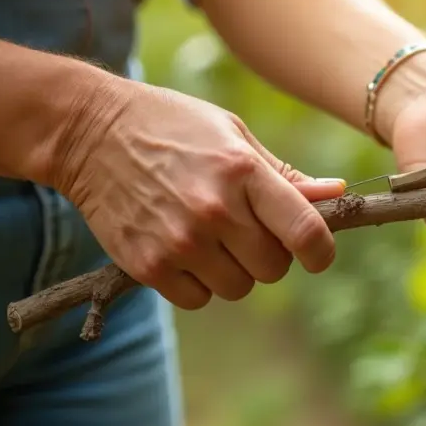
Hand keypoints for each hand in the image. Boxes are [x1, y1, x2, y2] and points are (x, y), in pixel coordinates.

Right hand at [51, 78, 345, 308]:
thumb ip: (283, 174)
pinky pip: (199, 299)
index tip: (318, 253)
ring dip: (235, 270)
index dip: (321, 252)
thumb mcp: (233, 134)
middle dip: (271, 255)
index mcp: (242, 171)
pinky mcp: (147, 265)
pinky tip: (183, 248)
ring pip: (238, 287)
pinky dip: (198, 282)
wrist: (89, 133)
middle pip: (273, 268)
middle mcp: (214, 210)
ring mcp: (179, 241)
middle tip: (249, 230)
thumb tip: (336, 194)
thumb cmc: (173, 127)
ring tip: (211, 235)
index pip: (305, 232)